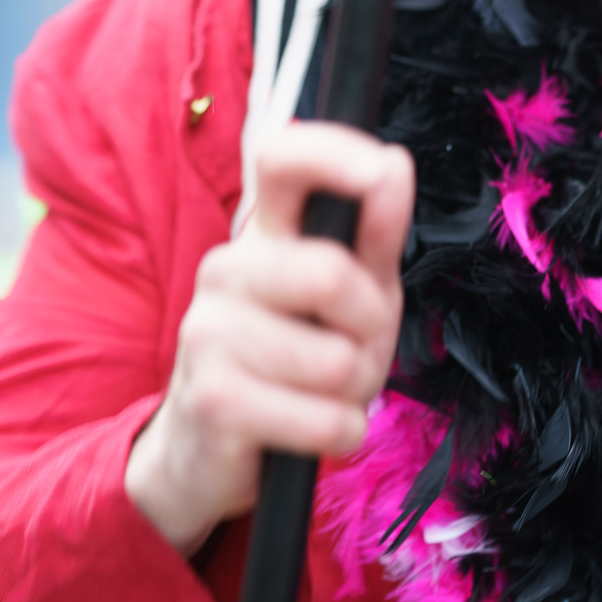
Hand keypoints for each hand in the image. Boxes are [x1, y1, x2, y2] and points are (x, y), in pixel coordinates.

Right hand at [125, 124, 412, 555]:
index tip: (380, 170)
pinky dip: (339, 432)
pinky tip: (313, 426)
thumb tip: (393, 163)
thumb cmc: (297, 357)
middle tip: (356, 347)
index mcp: (263, 232)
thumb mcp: (352, 293)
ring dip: (354, 389)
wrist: (212, 449)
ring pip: (335, 360)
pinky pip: (322, 420)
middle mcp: (225, 268)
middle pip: (329, 273)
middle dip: (370, 325)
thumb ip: (374, 233)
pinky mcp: (212, 400)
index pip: (282, 159)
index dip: (334, 153)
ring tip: (324, 392)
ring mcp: (208, 332)